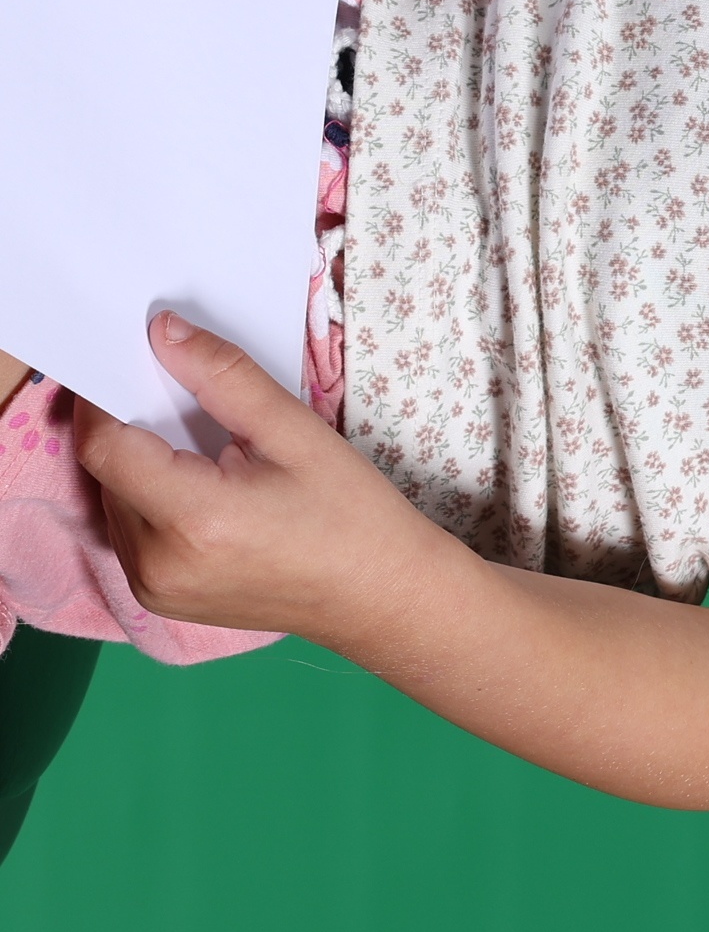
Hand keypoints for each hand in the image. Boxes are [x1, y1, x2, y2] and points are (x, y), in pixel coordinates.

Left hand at [74, 312, 472, 642]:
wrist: (381, 597)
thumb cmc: (353, 517)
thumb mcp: (299, 435)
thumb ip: (226, 377)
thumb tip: (164, 333)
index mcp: (196, 519)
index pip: (106, 447)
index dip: (103, 400)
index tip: (128, 366)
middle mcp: (158, 563)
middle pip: (108, 473)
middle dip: (135, 432)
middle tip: (190, 414)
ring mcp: (154, 588)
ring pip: (115, 502)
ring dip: (142, 469)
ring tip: (208, 463)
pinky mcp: (158, 599)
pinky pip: (130, 533)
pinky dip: (152, 503)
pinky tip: (205, 498)